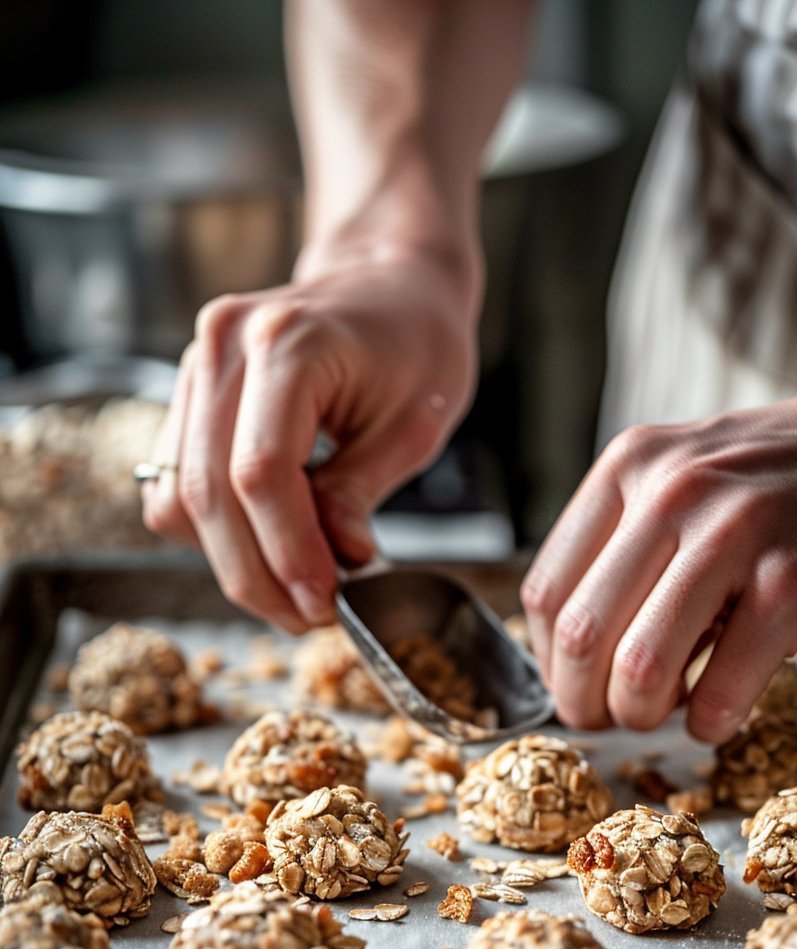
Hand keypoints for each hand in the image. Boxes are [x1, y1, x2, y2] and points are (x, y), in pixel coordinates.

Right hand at [141, 241, 478, 632]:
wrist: (387, 278)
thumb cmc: (416, 340)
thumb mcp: (415, 423)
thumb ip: (362, 493)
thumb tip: (334, 564)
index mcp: (288, 343)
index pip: (261, 472)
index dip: (288, 553)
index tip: (324, 603)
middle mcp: (224, 347)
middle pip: (207, 492)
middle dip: (257, 574)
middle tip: (308, 617)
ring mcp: (196, 365)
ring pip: (179, 496)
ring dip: (232, 561)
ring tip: (295, 587)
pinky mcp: (189, 390)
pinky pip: (176, 481)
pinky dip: (216, 530)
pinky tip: (271, 545)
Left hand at [521, 354, 796, 741]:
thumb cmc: (785, 482)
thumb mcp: (686, 479)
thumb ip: (625, 546)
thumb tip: (570, 656)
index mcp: (631, 467)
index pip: (547, 592)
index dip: (550, 663)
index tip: (573, 686)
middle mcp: (673, 491)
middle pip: (582, 636)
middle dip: (586, 704)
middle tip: (609, 719)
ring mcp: (736, 534)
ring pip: (639, 668)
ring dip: (644, 716)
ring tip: (669, 712)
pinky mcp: (795, 583)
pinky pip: (720, 691)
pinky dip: (710, 722)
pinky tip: (720, 711)